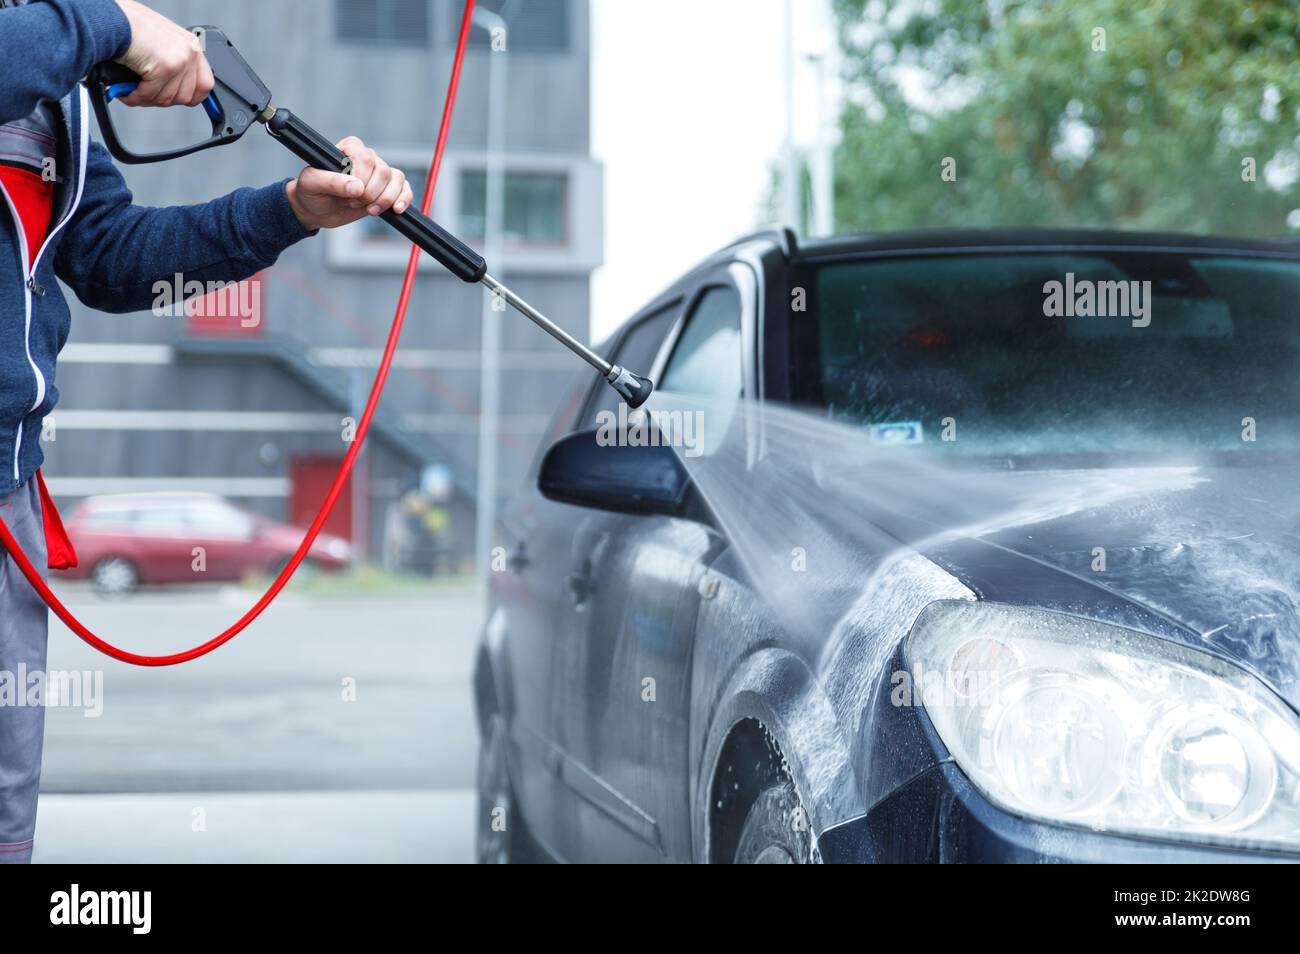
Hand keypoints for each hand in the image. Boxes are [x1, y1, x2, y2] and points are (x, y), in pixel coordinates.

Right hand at [113, 0, 212, 107]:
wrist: (110, 18)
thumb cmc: (128, 26)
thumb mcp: (160, 42)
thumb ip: (171, 61)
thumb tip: (173, 86)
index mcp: (191, 46)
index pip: (204, 84)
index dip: (191, 97)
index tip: (179, 101)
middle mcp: (189, 52)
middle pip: (185, 96)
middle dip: (162, 99)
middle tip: (146, 95)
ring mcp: (180, 61)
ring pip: (168, 99)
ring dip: (147, 99)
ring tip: (133, 90)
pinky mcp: (166, 68)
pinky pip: (152, 95)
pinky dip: (136, 97)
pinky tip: (127, 90)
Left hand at [285, 137, 413, 230]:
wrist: (318, 210)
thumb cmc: (312, 193)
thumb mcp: (311, 184)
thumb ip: (331, 182)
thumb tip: (357, 187)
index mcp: (349, 148)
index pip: (366, 158)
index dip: (362, 180)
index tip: (349, 195)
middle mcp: (367, 157)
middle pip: (383, 171)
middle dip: (371, 193)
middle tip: (353, 203)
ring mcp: (379, 172)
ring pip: (396, 179)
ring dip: (384, 199)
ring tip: (368, 209)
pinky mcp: (388, 188)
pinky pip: (405, 189)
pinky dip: (404, 200)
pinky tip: (396, 210)